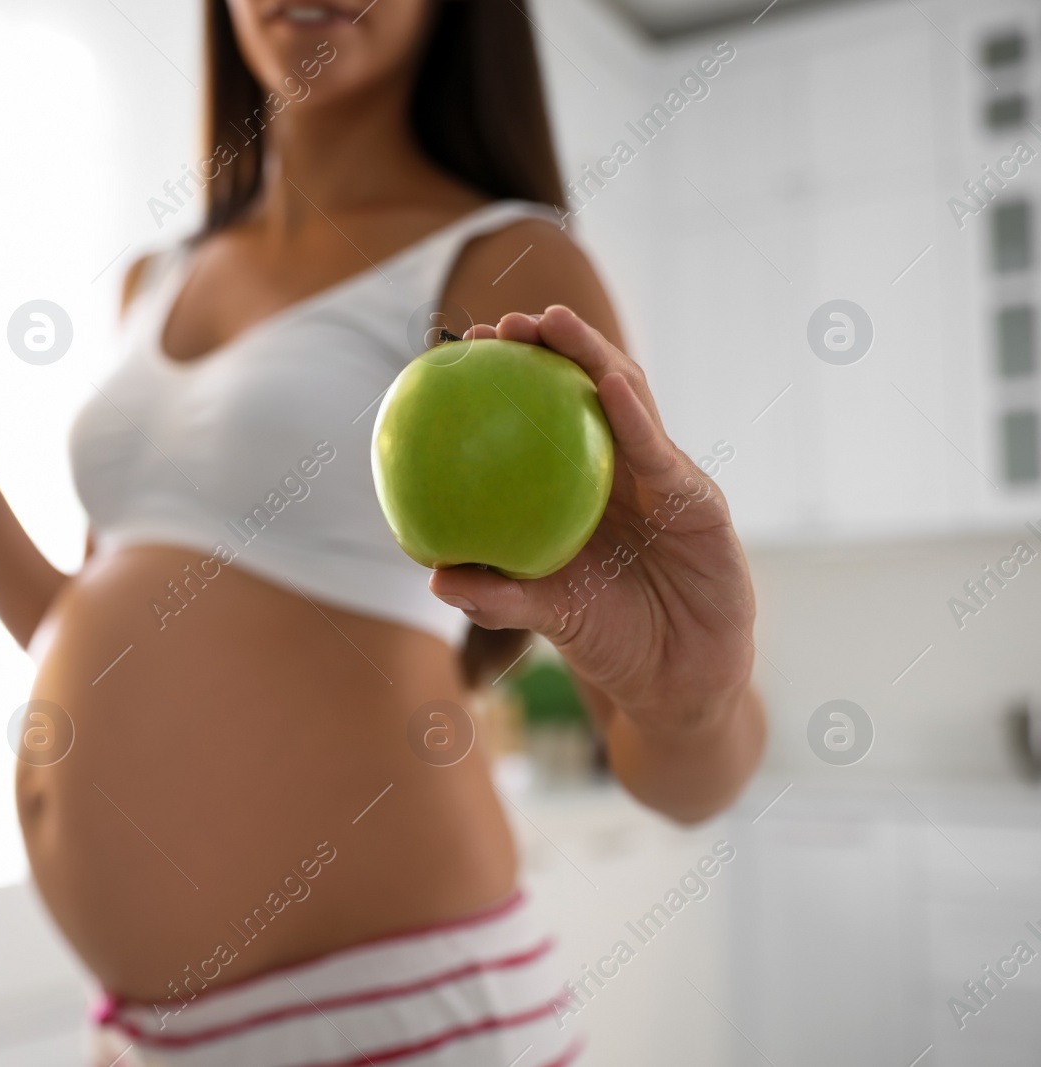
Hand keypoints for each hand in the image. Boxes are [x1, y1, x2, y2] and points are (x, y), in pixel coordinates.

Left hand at [429, 306, 755, 733]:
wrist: (678, 679)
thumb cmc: (609, 638)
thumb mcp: (547, 615)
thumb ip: (497, 597)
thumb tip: (435, 577)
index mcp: (579, 486)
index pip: (541, 417)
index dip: (506, 380)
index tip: (460, 353)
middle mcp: (620, 469)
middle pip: (583, 388)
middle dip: (548, 344)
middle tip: (502, 324)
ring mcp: (662, 477)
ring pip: (627, 399)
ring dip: (591, 355)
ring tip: (552, 324)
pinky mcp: (698, 498)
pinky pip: (660, 452)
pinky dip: (634, 416)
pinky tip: (606, 386)